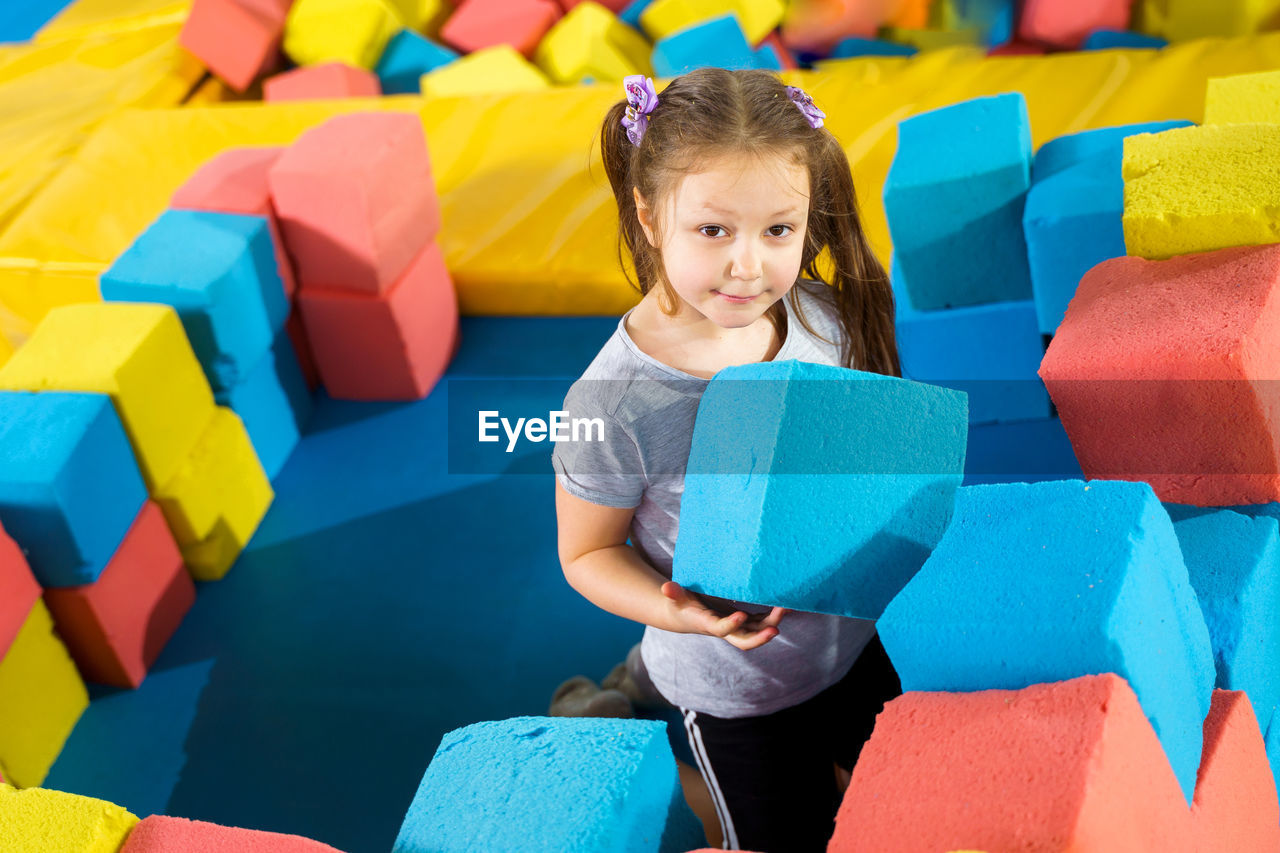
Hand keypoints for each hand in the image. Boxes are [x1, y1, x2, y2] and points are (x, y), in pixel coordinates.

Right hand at [660, 581, 786, 650]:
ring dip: (772, 623)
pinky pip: (761, 621)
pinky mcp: (744, 620)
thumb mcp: (676, 598)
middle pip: (744, 641)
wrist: (686, 616)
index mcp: (708, 624)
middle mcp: (725, 629)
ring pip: (757, 630)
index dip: (730, 624)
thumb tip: (666, 587)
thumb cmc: (681, 604)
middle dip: (760, 638)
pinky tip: (787, 605)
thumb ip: (673, 592)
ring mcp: (736, 626)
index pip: (720, 629)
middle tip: (775, 629)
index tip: (741, 615)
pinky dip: (773, 615)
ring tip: (786, 608)